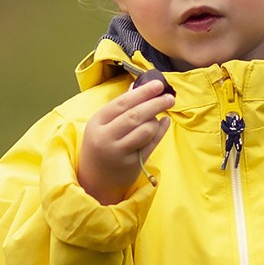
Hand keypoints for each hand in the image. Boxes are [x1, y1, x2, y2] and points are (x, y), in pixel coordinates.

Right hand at [77, 78, 173, 203]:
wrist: (93, 180)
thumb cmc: (100, 146)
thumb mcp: (102, 124)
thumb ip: (120, 106)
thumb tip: (137, 86)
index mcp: (97, 122)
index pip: (122, 103)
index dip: (142, 93)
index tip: (158, 84)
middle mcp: (106, 137)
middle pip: (135, 116)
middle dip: (155, 104)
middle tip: (170, 97)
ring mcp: (119, 152)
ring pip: (145, 130)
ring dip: (155, 121)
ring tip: (158, 117)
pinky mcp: (132, 164)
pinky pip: (151, 144)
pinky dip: (160, 132)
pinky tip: (164, 123)